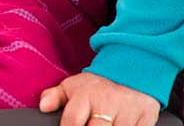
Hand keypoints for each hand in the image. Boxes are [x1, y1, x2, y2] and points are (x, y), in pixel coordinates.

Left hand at [39, 72, 159, 125]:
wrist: (134, 68)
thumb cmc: (99, 84)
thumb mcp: (74, 85)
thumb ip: (55, 96)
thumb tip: (43, 106)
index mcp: (86, 95)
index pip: (72, 121)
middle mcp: (107, 104)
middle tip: (89, 125)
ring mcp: (127, 113)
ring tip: (102, 125)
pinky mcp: (146, 120)